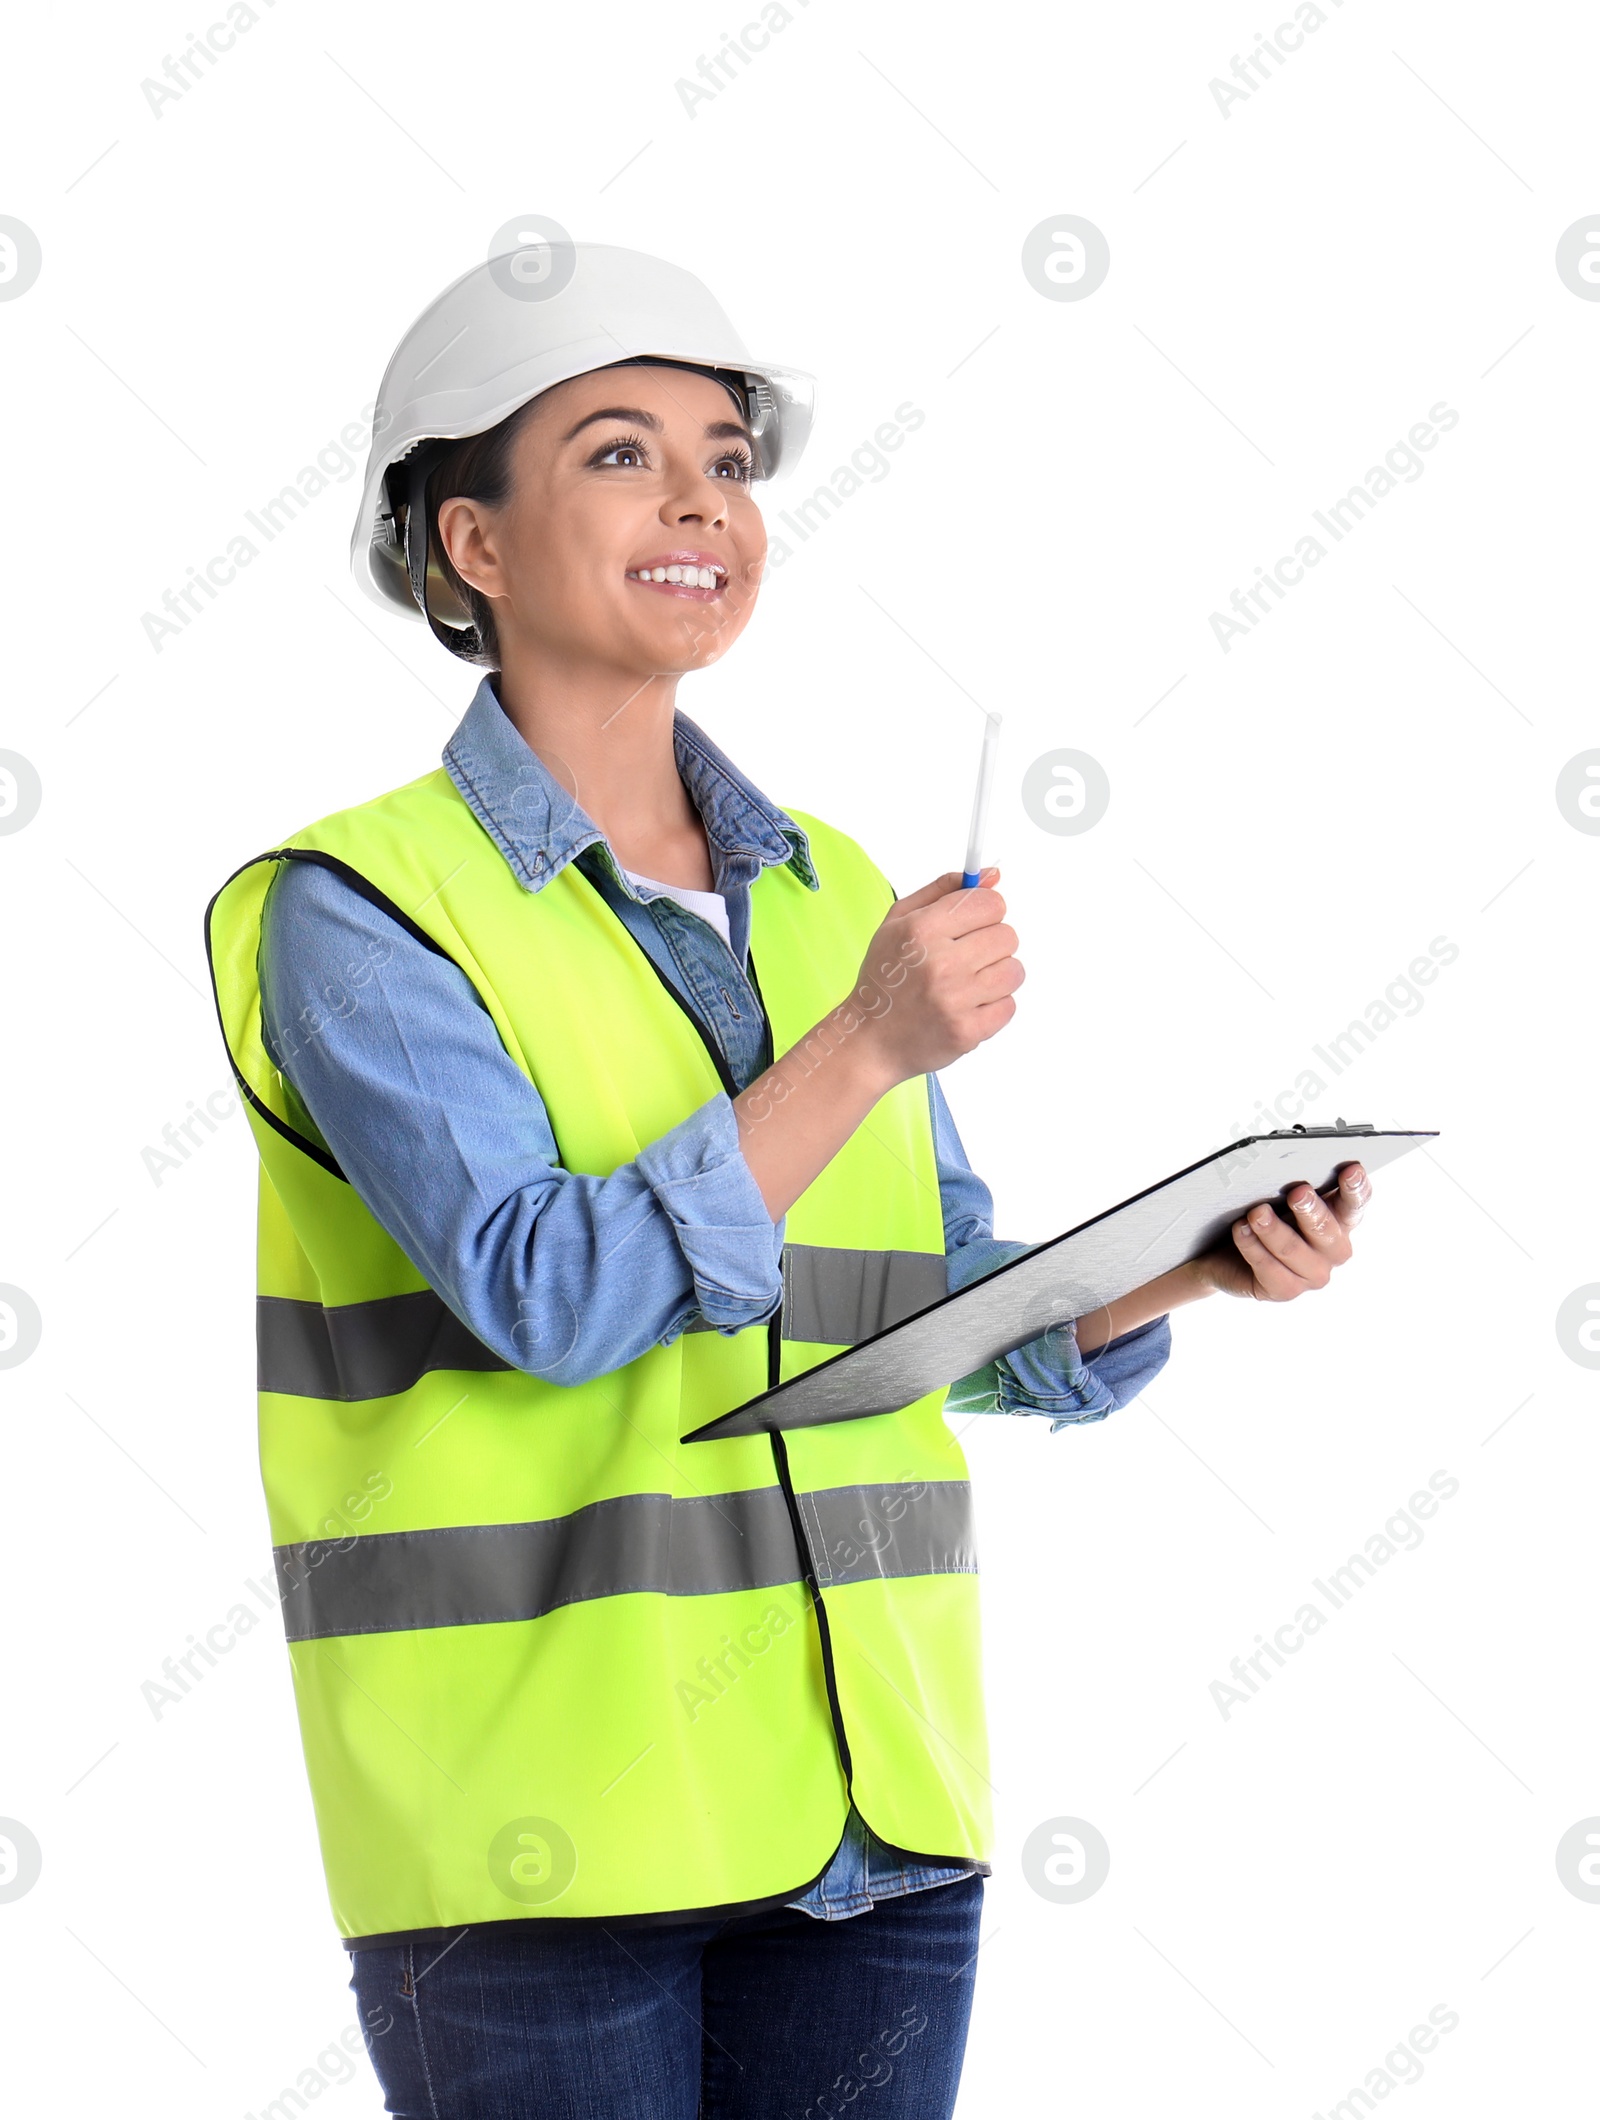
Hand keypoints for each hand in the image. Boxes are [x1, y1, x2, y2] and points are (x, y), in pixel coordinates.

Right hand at [847, 865, 1023, 1089]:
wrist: (870, 1040)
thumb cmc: (885, 979)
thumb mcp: (898, 922)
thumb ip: (944, 891)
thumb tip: (992, 875)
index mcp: (922, 930)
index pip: (990, 903)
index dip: (986, 911)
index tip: (974, 923)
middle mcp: (941, 963)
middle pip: (1007, 936)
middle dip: (991, 944)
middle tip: (966, 957)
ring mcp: (956, 1000)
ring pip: (1014, 970)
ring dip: (996, 975)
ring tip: (968, 983)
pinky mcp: (968, 1031)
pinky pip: (1010, 1005)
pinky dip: (994, 1005)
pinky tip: (967, 1005)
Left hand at [1192, 1161, 1370, 1301]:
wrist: (1225, 1252)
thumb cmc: (1261, 1215)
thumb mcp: (1278, 1197)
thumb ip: (1292, 1185)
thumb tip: (1284, 1163)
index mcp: (1339, 1220)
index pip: (1355, 1203)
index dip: (1356, 1188)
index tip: (1352, 1170)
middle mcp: (1333, 1250)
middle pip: (1326, 1230)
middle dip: (1311, 1211)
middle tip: (1297, 1192)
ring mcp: (1312, 1274)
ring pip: (1293, 1250)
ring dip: (1273, 1229)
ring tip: (1256, 1212)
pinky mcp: (1285, 1290)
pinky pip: (1268, 1268)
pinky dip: (1252, 1246)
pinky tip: (1240, 1230)